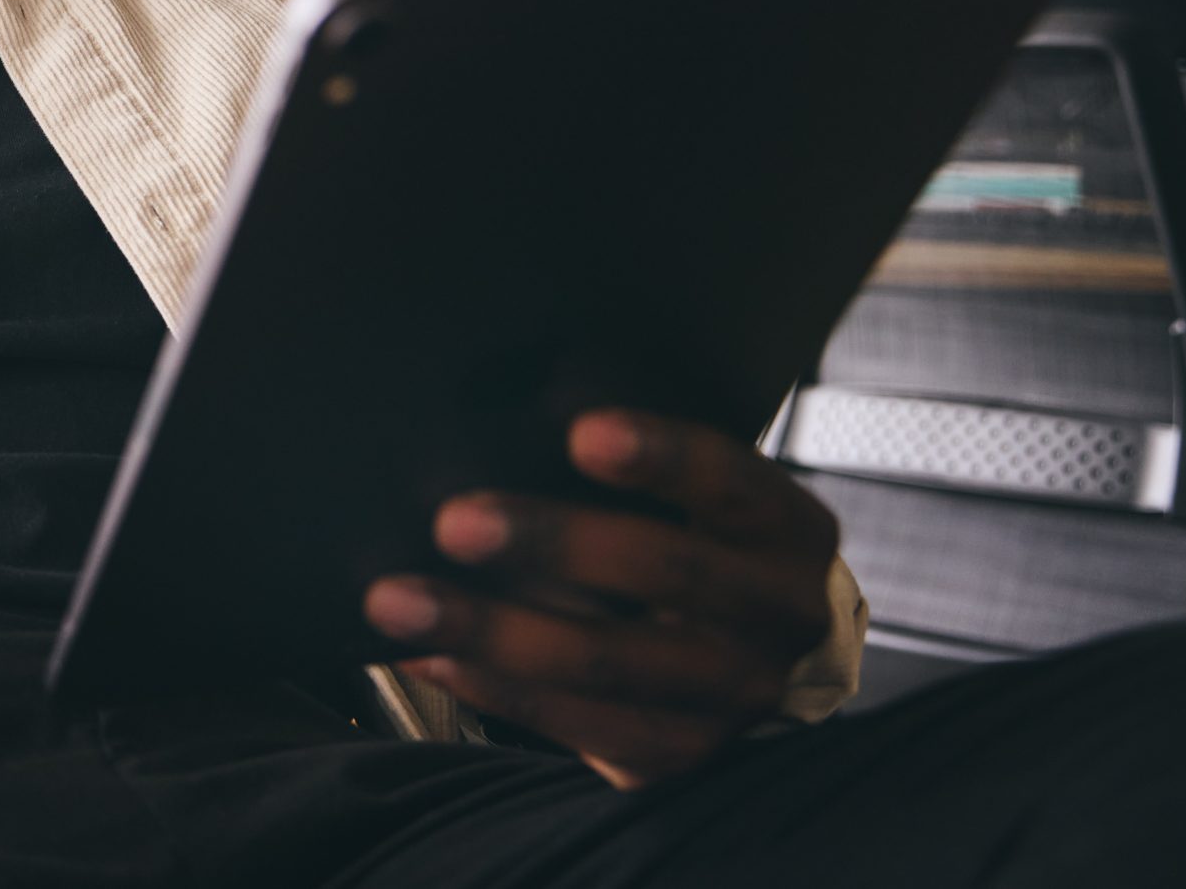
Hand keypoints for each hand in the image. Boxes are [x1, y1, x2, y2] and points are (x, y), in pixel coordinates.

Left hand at [362, 409, 838, 788]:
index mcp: (787, 529)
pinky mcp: (682, 754)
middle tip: (452, 521)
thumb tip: (492, 439)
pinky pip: (581, 726)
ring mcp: (736, 697)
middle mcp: (780, 615)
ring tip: (398, 601)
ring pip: (610, 664)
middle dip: (551, 543)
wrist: (755, 660)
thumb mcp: (697, 502)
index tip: (581, 432)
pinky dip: (492, 686)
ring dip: (492, 630)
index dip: (662, 457)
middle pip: (666, 572)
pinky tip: (427, 654)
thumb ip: (621, 472)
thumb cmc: (696, 543)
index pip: (731, 481)